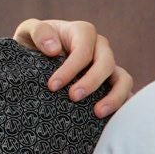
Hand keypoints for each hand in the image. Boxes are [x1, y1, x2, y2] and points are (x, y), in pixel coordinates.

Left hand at [14, 19, 133, 117]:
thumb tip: (54, 49)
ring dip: (114, 96)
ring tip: (98, 113)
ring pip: (123, 79)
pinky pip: (126, 96)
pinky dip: (123, 107)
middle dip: (91, 81)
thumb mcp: (28, 32)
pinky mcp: (112, 87)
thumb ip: (38, 32)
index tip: (53, 86)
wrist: (36, 61)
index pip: (83, 49)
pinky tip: (110, 121)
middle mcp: (100, 49)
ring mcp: (109, 69)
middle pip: (106, 62)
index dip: (71, 68)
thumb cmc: (34, 45)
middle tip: (73, 97)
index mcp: (82, 33)